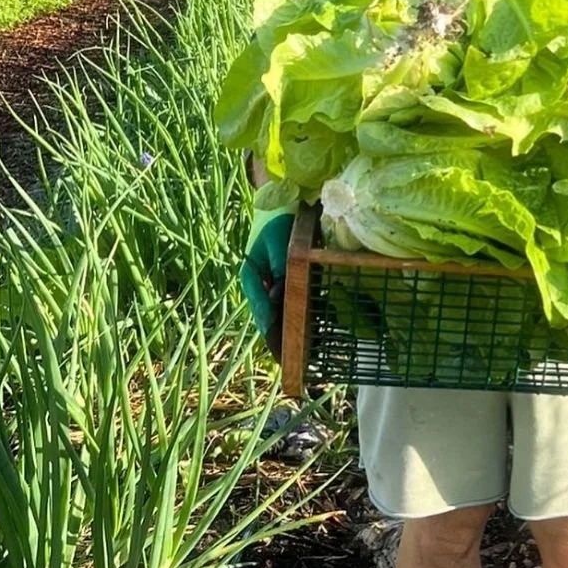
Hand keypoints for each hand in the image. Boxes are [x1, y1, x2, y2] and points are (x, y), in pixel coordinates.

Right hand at [241, 204, 294, 358]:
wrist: (280, 203)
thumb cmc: (279, 222)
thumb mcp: (279, 243)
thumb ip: (281, 270)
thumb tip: (279, 297)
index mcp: (252, 280)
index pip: (264, 317)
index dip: (275, 339)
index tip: (285, 359)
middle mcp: (259, 287)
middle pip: (271, 321)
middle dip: (283, 342)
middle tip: (299, 364)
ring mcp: (269, 286)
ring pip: (279, 315)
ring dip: (291, 332)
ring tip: (308, 354)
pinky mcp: (281, 282)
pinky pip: (289, 303)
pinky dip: (299, 316)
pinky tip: (315, 328)